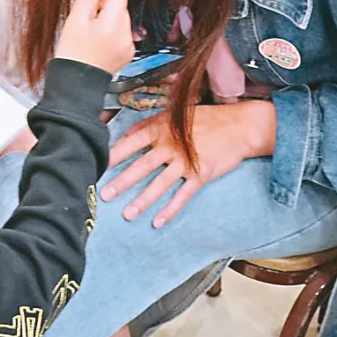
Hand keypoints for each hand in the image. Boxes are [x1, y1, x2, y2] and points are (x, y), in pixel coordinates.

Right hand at [55, 0, 134, 73]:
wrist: (76, 81)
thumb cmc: (73, 54)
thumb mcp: (74, 20)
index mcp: (113, 26)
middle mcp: (125, 36)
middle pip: (120, 9)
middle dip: (104, 6)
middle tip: (86, 13)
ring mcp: (127, 46)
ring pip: (120, 21)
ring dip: (107, 19)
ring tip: (90, 30)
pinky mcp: (126, 54)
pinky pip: (120, 35)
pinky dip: (110, 33)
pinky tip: (97, 40)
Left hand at [101, 101, 276, 227]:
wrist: (238, 126)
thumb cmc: (205, 118)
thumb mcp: (175, 114)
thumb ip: (150, 124)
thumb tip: (126, 134)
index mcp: (161, 128)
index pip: (131, 142)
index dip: (114, 154)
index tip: (97, 164)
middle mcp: (170, 145)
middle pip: (141, 166)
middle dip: (122, 182)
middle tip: (104, 195)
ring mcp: (185, 162)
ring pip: (159, 184)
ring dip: (142, 201)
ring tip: (127, 214)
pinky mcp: (200, 175)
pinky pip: (182, 196)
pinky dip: (170, 210)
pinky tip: (158, 222)